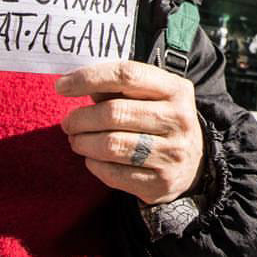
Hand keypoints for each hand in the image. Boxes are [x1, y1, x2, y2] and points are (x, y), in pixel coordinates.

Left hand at [56, 61, 204, 204]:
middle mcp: (178, 119)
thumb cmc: (160, 119)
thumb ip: (117, 87)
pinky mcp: (160, 182)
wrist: (194, 164)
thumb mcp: (150, 95)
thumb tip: (75, 83)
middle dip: (80, 118)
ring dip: (83, 142)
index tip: (62, 86)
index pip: (127, 74)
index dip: (89, 78)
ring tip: (76, 139)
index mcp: (175, 89)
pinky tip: (93, 158)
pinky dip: (94, 164)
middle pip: (114, 113)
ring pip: (111, 145)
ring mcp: (171, 153)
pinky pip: (113, 173)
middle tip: (68, 122)